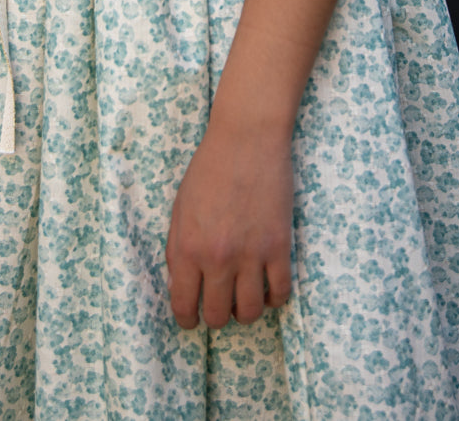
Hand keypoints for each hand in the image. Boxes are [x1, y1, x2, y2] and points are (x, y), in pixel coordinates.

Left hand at [165, 123, 292, 329]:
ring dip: (245, 311)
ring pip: (251, 312)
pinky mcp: (279, 246)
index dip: (187, 320)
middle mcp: (218, 257)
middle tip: (220, 304)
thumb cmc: (209, 168)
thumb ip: (177, 249)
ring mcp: (252, 254)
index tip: (192, 319)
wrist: (246, 138)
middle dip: (217, 316)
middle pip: (219, 316)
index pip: (184, 306)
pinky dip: (274, 298)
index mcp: (187, 247)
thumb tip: (180, 285)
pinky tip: (268, 287)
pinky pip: (281, 292)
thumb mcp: (180, 208)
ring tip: (243, 297)